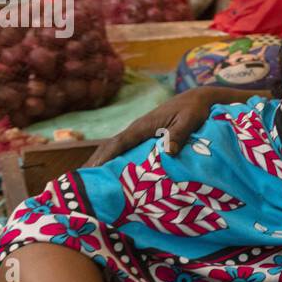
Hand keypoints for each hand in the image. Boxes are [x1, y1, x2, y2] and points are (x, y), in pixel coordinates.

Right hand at [86, 85, 248, 165]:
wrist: (199, 98)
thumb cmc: (195, 109)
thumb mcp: (189, 121)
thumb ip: (178, 135)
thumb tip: (168, 152)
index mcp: (143, 126)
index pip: (118, 144)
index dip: (104, 158)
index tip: (91, 172)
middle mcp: (137, 128)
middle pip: (110, 147)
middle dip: (95, 163)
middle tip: (81, 182)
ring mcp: (139, 132)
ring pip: (115, 148)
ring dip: (101, 162)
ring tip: (88, 181)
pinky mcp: (144, 136)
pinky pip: (124, 149)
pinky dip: (113, 159)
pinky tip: (109, 172)